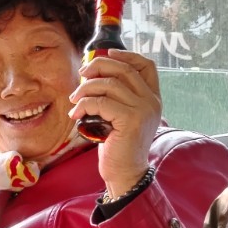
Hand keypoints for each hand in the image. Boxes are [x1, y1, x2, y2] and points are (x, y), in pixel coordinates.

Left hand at [68, 50, 160, 199]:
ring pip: (109, 84)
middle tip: (82, 74)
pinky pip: (101, 102)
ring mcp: (143, 110)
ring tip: (74, 99)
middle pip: (124, 69)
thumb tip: (95, 73)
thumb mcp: (122, 116)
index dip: (126, 55)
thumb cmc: (119, 146)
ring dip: (86, 88)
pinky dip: (85, 105)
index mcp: (153, 99)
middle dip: (99, 66)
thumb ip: (118, 97)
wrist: (125, 173)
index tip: (107, 53)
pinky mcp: (131, 120)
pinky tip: (77, 114)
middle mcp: (152, 102)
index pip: (147, 65)